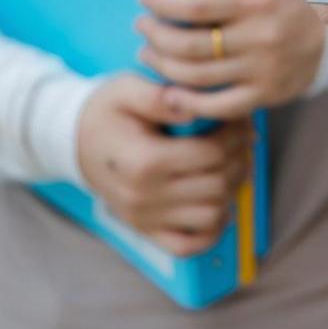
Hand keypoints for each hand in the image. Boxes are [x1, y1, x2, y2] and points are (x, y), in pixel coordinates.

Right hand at [77, 75, 251, 255]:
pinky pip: (188, 246)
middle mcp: (142, 196)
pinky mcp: (145, 231)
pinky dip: (212, 229)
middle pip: (218, 184)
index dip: (236, 134)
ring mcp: (143, 218)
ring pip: (212, 214)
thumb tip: (192, 107)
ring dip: (231, 189)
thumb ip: (158, 96)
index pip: (211, 154)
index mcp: (141, 161)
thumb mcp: (127, 89)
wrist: (76, 141)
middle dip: (239, 157)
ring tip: (231, 164)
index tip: (240, 120)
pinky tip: (217, 201)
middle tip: (243, 138)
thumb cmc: (109, 112)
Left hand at [136, 0, 325, 118]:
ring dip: (162, 65)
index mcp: (260, 1)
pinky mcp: (267, 95)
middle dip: (154, 34)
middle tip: (141, 25)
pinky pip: (219, 106)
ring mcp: (264, 70)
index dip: (161, 3)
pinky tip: (171, 91)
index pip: (195, 7)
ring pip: (196, 76)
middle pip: (188, 45)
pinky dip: (189, 102)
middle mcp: (261, 38)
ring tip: (148, 52)